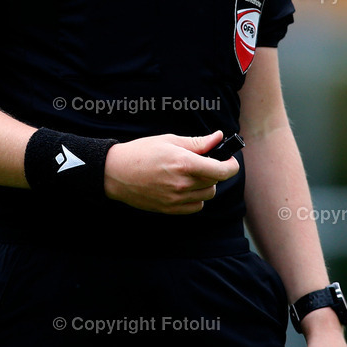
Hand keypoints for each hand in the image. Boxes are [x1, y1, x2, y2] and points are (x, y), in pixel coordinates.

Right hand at [103, 131, 238, 213]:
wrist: (116, 172)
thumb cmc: (141, 152)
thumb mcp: (170, 140)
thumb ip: (197, 142)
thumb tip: (218, 137)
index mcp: (185, 163)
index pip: (223, 171)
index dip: (231, 165)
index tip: (229, 159)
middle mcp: (183, 184)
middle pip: (216, 182)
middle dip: (214, 170)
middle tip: (202, 161)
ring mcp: (177, 199)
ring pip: (207, 195)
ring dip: (205, 184)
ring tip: (190, 174)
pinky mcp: (170, 209)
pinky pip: (196, 206)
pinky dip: (196, 197)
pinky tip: (184, 186)